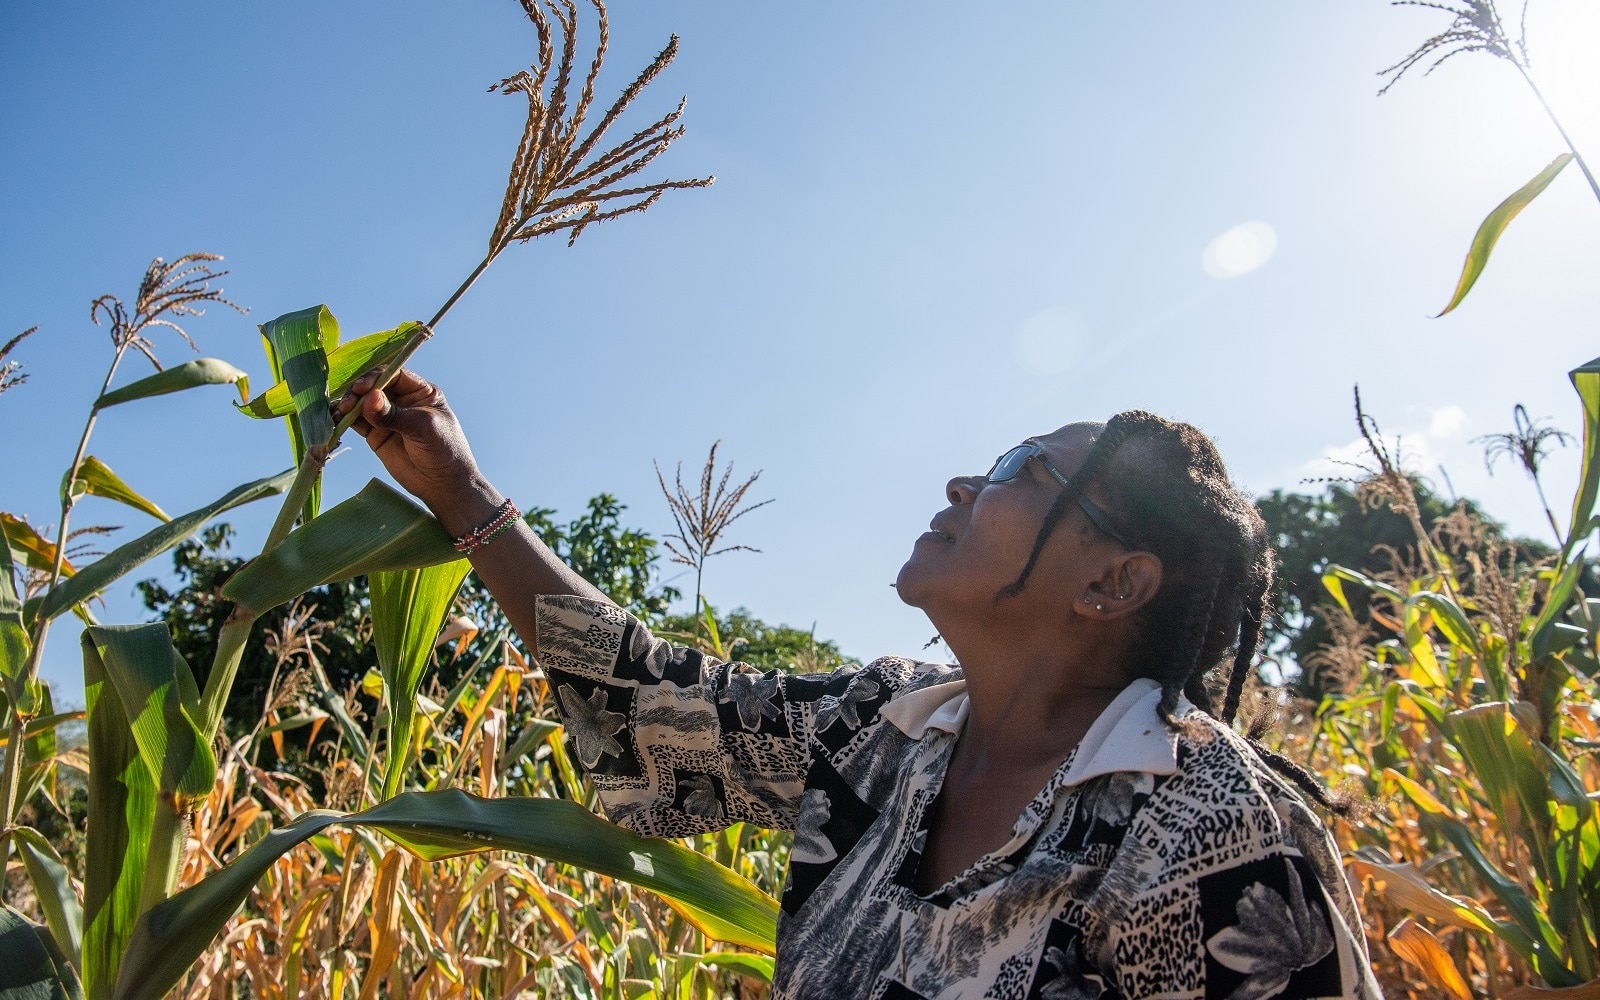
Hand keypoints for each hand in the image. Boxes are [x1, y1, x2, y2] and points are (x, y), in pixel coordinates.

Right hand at [336, 367, 501, 533]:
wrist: (443, 484)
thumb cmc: (443, 450)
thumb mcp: (422, 428)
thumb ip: (395, 415)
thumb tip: (370, 398)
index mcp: (420, 391)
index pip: (393, 375)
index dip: (375, 378)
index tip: (362, 388)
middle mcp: (402, 399)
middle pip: (373, 387)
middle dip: (358, 392)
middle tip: (348, 404)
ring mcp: (387, 416)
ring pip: (362, 403)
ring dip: (348, 405)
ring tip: (339, 413)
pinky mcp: (376, 434)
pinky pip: (356, 422)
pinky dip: (344, 420)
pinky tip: (334, 420)